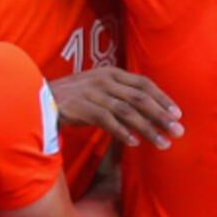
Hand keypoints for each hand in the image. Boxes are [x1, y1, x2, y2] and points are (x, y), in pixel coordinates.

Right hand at [49, 67, 183, 149]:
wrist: (38, 99)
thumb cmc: (71, 97)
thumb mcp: (97, 88)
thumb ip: (119, 94)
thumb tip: (144, 109)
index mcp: (111, 73)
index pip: (144, 84)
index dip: (162, 98)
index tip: (177, 113)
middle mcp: (105, 80)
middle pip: (141, 99)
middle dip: (162, 116)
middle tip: (178, 131)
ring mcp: (94, 93)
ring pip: (128, 112)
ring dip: (148, 128)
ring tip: (163, 142)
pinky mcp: (82, 107)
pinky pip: (107, 121)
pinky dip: (122, 132)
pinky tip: (134, 143)